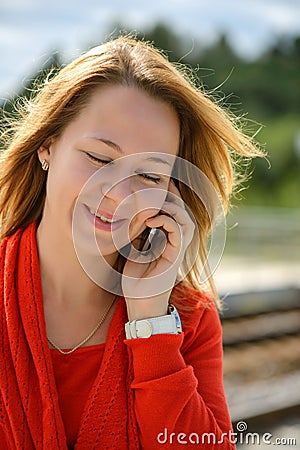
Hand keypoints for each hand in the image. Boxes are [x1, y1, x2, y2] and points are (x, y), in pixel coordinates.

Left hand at [122, 180, 194, 320]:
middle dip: (173, 195)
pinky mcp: (176, 256)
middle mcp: (176, 242)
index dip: (168, 195)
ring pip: (185, 218)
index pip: (174, 211)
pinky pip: (179, 231)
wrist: (140, 304)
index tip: (155, 182)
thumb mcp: (134, 249)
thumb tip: (135, 213)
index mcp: (168, 239)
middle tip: (160, 182)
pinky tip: (152, 218)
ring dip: (171, 206)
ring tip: (155, 200)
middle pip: (183, 211)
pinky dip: (167, 220)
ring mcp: (178, 249)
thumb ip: (139, 232)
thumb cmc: (136, 280)